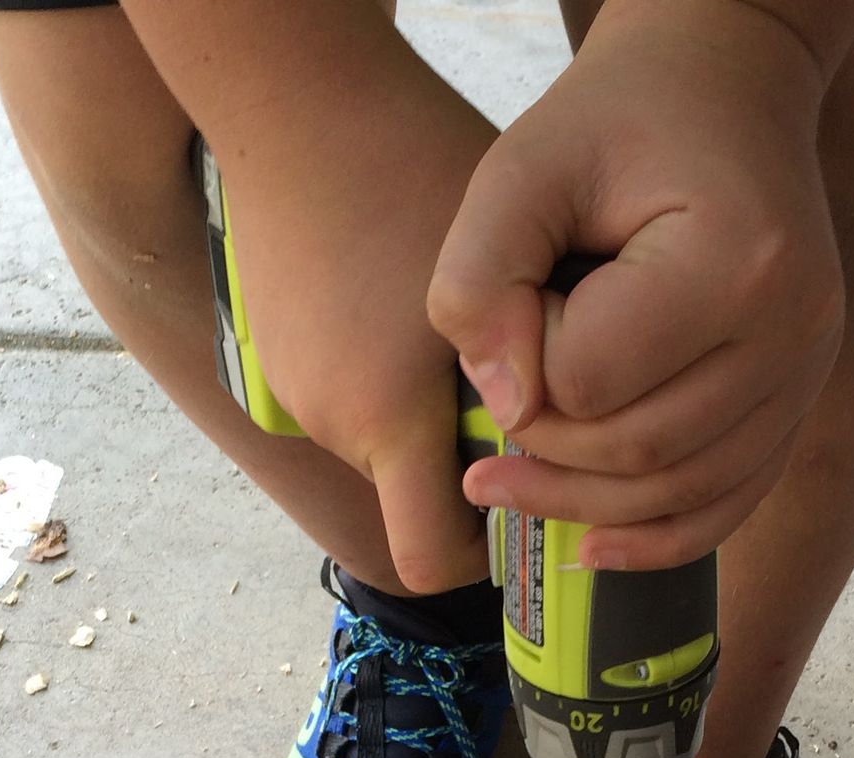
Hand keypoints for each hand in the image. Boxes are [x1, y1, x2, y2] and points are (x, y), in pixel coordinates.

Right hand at [213, 57, 497, 592]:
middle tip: (522, 387)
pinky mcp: (277, 357)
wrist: (291, 98)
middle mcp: (331, 423)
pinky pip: (351, 399)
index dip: (483, 551)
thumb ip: (541, 366)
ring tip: (465, 330)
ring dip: (431, 412)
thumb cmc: (413, 164)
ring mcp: (295, 393)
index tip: (531, 492)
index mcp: (386, 418)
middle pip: (415, 496)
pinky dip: (389, 377)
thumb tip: (576, 437)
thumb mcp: (508, 267)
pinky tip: (411, 302)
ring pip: (387, 446)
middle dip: (470, 461)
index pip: (430, 563)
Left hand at [428, 0, 847, 570]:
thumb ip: (478, 278)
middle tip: (485, 437)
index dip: (525, 369)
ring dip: (585, 508)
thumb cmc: (618, 118)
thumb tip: (503, 409)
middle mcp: (793, 330)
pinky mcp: (799, 401)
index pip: (593, 379)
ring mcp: (808, 372)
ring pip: (683, 492)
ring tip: (503, 493)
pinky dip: (658, 537)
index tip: (512, 316)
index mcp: (735, 261)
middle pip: (642, 451)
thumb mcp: (520, 167)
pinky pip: (729, 500)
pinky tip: (591, 547)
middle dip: (547, 454)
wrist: (726, 85)